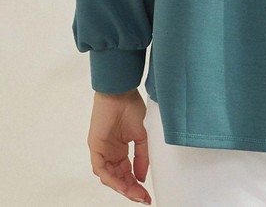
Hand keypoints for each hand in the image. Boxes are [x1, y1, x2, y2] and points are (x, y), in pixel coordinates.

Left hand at [87, 88, 151, 202]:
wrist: (120, 92)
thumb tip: (142, 176)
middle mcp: (110, 153)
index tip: (146, 194)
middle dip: (131, 190)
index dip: (136, 185)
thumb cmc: (130, 106)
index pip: (127, 173)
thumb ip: (141, 157)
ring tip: (135, 193)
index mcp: (120, 150)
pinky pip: (101, 169)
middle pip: (118, 178)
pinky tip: (122, 184)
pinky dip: (111, 178)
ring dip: (122, 187)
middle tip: (142, 197)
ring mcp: (102, 151)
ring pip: (109, 177)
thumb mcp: (141, 135)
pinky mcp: (95, 148)